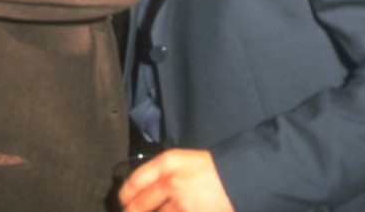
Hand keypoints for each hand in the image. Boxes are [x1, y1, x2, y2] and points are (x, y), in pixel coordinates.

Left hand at [119, 149, 234, 211]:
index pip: (136, 180)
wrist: (242, 177)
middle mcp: (171, 182)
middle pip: (140, 205)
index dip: (125, 194)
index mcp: (168, 163)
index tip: (122, 200)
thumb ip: (164, 173)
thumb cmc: (214, 168)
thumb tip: (144, 191)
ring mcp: (182, 204)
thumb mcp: (185, 160)